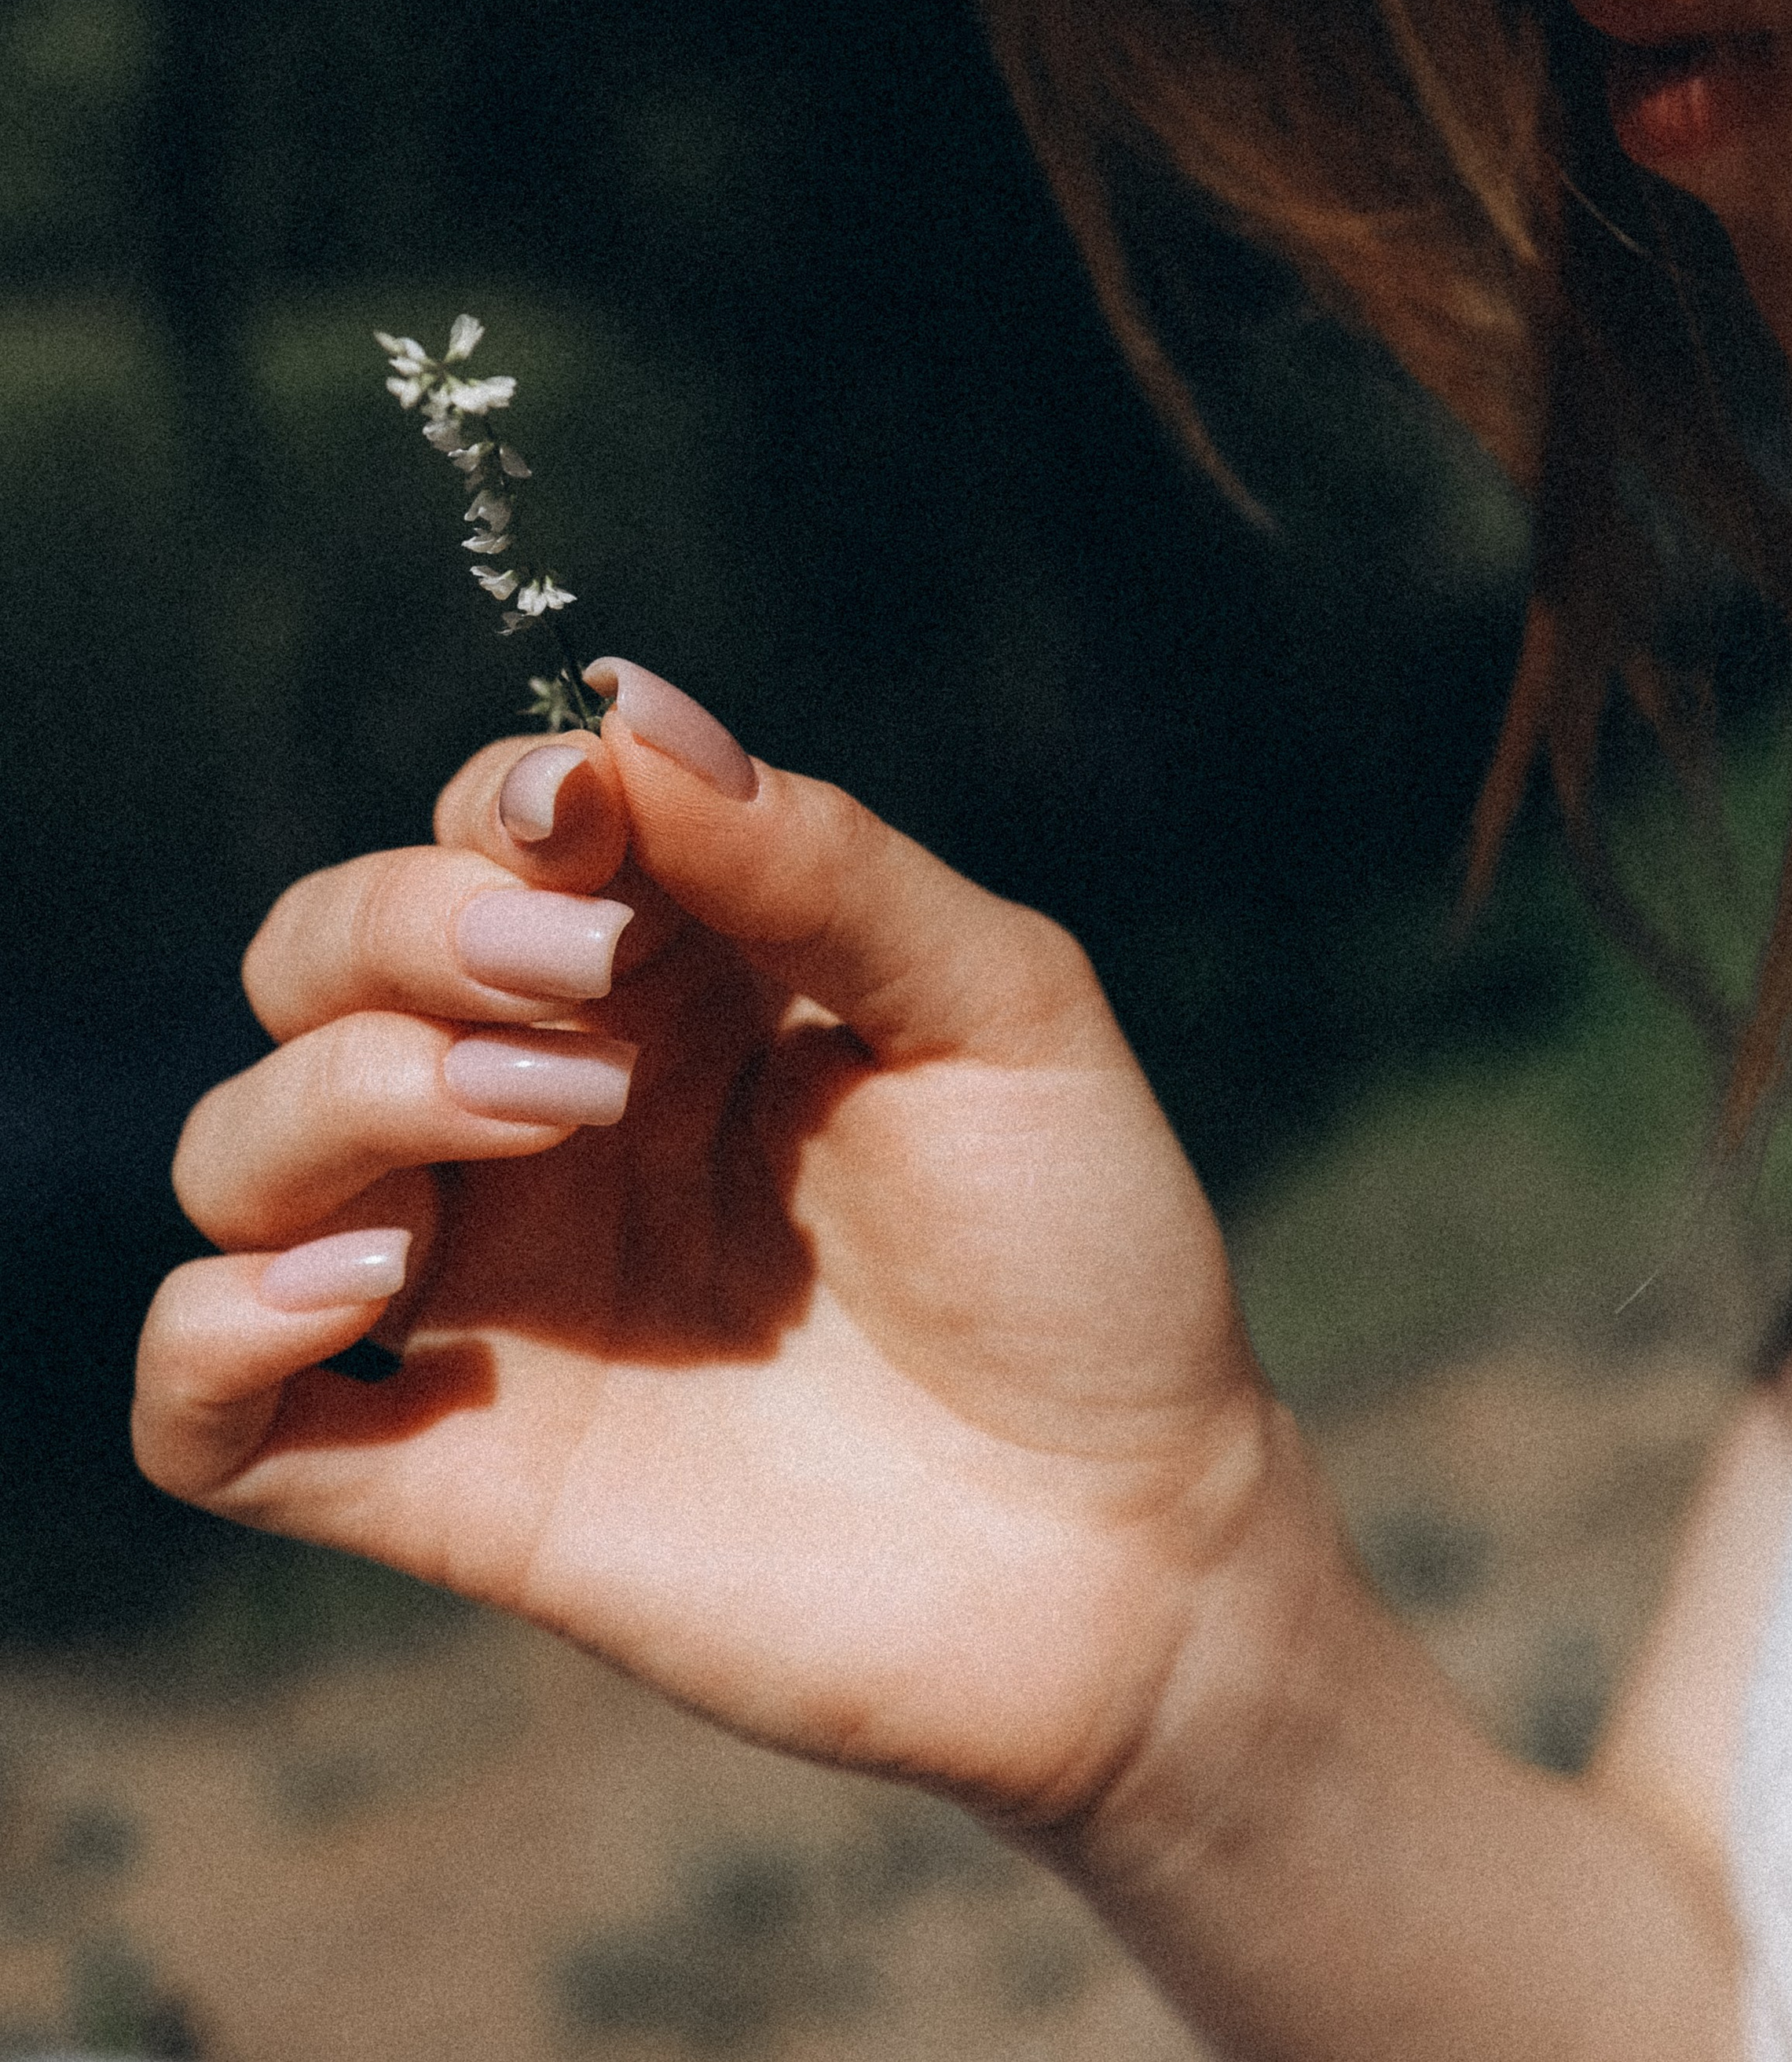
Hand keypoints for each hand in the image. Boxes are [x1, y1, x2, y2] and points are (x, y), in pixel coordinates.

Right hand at [134, 661, 1294, 1823]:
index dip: (501, 808)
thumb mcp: (997, 1010)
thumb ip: (814, 861)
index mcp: (665, 980)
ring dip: (342, 1095)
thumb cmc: (1081, 1254)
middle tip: (582, 987)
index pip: (481, 831)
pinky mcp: (442, 1475)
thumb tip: (630, 705)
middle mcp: (540, 1111)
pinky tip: (365, 1292)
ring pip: (243, 1146)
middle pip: (316, 953)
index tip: (586, 832)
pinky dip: (214, 1326)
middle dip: (409, 930)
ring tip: (548, 1124)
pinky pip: (204, 1401)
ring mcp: (483, 1290)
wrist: (1124, 1547)